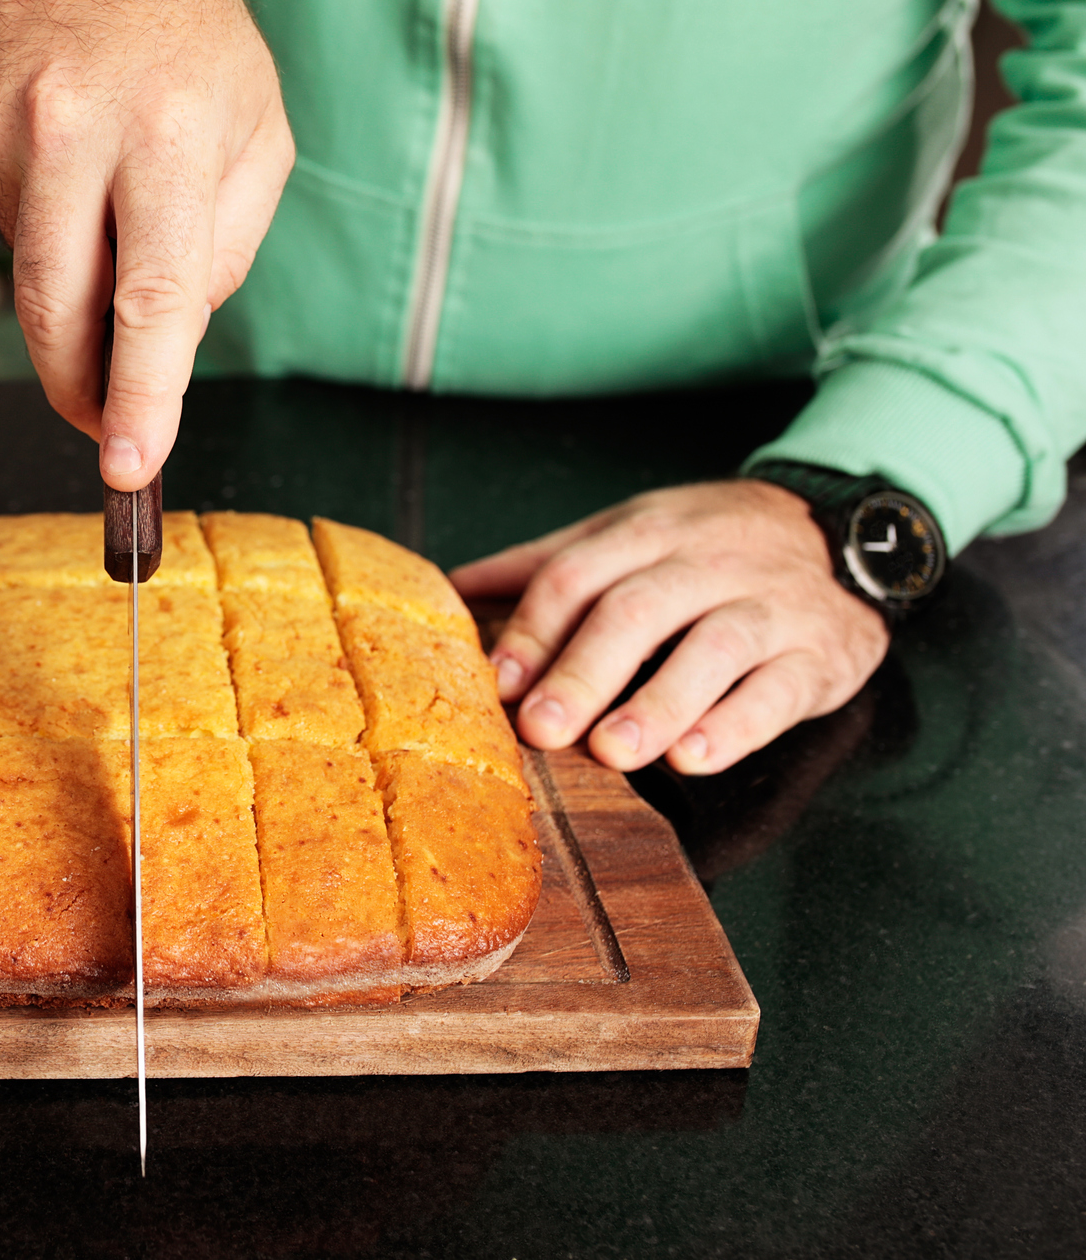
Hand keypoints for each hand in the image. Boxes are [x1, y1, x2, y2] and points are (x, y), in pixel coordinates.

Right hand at [0, 0, 294, 489]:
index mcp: (169, 130)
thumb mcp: (257, 131)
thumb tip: (167, 342)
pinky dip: (40, 222)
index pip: (151, 298)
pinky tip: (62, 163)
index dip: (139, 395)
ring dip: (68, 288)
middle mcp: (74, 126)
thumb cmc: (186, 38)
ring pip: (27, 272)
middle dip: (79, 389)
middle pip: (57, 309)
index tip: (127, 462)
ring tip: (104, 214)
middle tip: (101, 425)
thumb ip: (226, 248)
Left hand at [450, 480, 889, 775]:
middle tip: (542, 728)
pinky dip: (736, 724)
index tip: (499, 683)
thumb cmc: (706, 547)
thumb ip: (544, 564)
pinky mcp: (821, 651)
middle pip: (636, 610)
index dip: (535, 629)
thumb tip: (449, 588)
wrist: (840, 533)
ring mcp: (769, 604)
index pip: (578, 575)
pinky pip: (780, 687)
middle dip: (584, 672)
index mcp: (646, 532)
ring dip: (658, 702)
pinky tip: (694, 756)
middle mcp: (707, 561)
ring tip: (614, 752)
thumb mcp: (626, 535)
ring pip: (714, 647)